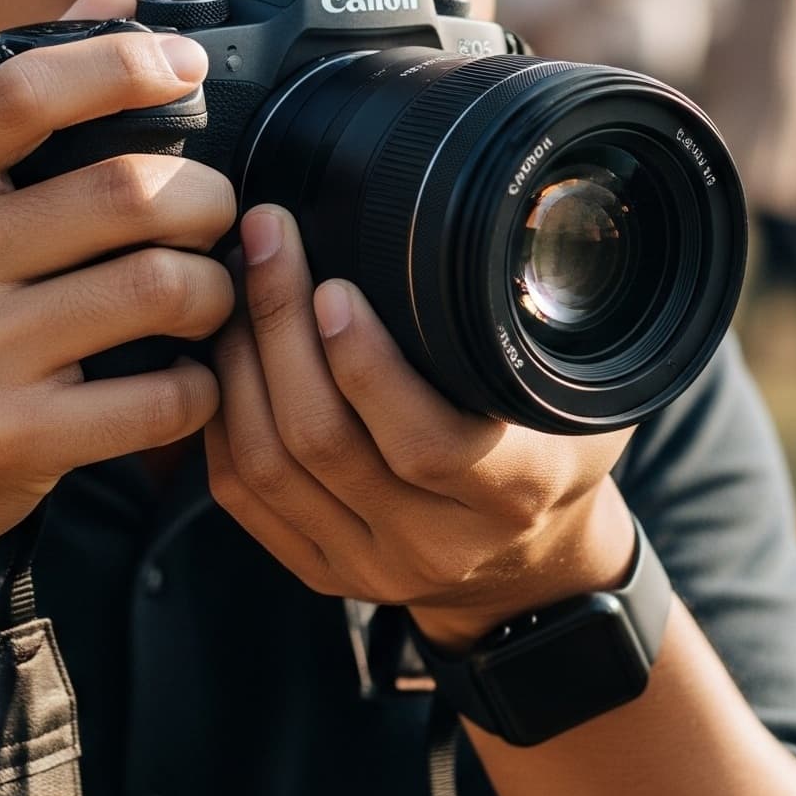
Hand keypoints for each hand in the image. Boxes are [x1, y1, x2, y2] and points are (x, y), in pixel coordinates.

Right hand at [0, 0, 236, 578]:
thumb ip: (18, 103)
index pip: (25, 89)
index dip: (123, 61)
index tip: (187, 65)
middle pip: (127, 192)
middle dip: (208, 199)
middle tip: (218, 216)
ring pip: (159, 288)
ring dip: (215, 291)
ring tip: (208, 296)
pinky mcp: (9, 440)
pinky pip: (159, 397)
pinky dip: (198, 387)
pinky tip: (184, 380)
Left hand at [206, 205, 636, 648]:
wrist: (530, 565)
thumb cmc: (552, 452)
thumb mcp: (575, 394)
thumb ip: (535, 331)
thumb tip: (504, 226)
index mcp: (512, 492)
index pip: (426, 443)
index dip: (366, 363)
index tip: (332, 284)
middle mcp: (434, 543)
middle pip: (321, 439)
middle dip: (278, 326)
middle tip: (265, 241)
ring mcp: (367, 564)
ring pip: (267, 464)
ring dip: (239, 361)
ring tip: (235, 282)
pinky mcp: (316, 569)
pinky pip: (241, 493)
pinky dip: (220, 414)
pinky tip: (220, 351)